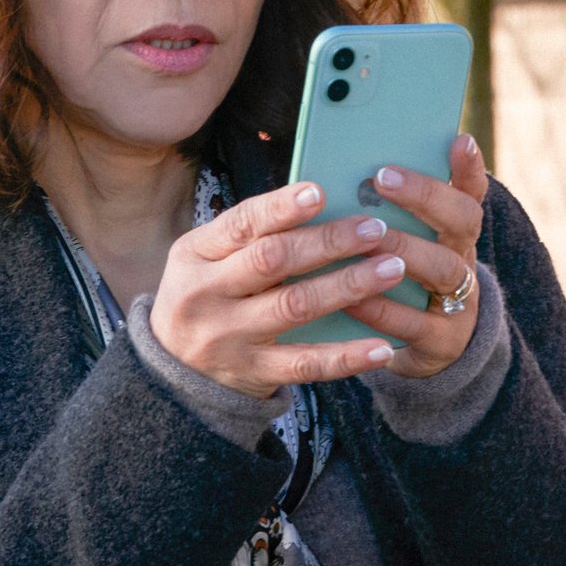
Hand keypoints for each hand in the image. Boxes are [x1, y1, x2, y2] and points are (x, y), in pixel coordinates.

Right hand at [149, 179, 410, 398]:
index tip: (320, 192)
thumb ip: (251, 235)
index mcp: (194, 253)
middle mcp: (206, 294)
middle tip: (376, 230)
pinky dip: (346, 357)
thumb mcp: (206, 259)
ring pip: (295, 307)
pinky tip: (381, 348)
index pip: (240, 223)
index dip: (281, 208)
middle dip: (329, 242)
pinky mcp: (253, 373)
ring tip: (391, 268)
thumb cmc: (207, 296)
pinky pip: (305, 365)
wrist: (173, 372)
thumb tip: (321, 199)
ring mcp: (230, 337)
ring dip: (348, 286)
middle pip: (273, 261)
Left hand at [341, 133, 489, 379]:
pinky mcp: (442, 343)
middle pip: (462, 220)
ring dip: (406, 250)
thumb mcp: (400, 247)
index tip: (458, 138)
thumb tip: (338, 174)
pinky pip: (415, 324)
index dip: (468, 167)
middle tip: (382, 177)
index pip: (470, 191)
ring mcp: (459, 302)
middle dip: (425, 196)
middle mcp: (463, 259)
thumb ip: (382, 216)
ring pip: (445, 269)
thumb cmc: (397, 285)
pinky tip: (353, 298)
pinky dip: (382, 309)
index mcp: (453, 232)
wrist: (423, 355)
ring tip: (370, 238)